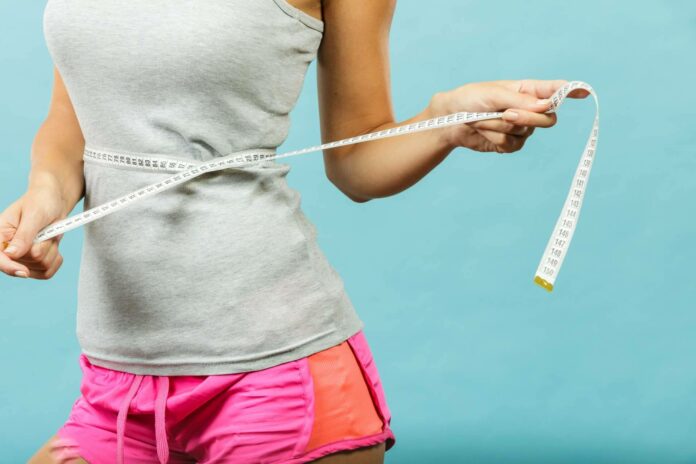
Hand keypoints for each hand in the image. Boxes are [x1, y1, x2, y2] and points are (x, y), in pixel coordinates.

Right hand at [0, 185, 65, 278]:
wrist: (54, 203)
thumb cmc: (41, 203)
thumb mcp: (34, 215)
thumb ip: (23, 235)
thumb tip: (11, 255)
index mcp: (0, 235)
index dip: (9, 267)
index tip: (24, 272)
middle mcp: (8, 249)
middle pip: (25, 264)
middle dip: (42, 248)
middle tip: (45, 231)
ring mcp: (22, 259)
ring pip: (40, 267)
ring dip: (51, 250)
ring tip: (48, 234)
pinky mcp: (35, 264)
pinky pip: (48, 272)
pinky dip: (56, 259)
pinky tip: (53, 245)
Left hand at [429, 79, 589, 153]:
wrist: (449, 121)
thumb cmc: (469, 99)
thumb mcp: (493, 94)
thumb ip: (519, 101)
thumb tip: (545, 106)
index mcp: (527, 90)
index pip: (555, 90)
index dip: (571, 91)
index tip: (584, 91)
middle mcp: (528, 109)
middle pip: (547, 119)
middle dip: (527, 119)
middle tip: (506, 114)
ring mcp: (521, 128)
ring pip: (526, 133)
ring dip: (500, 127)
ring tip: (482, 118)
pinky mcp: (509, 144)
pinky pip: (512, 146)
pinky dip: (495, 139)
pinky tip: (484, 132)